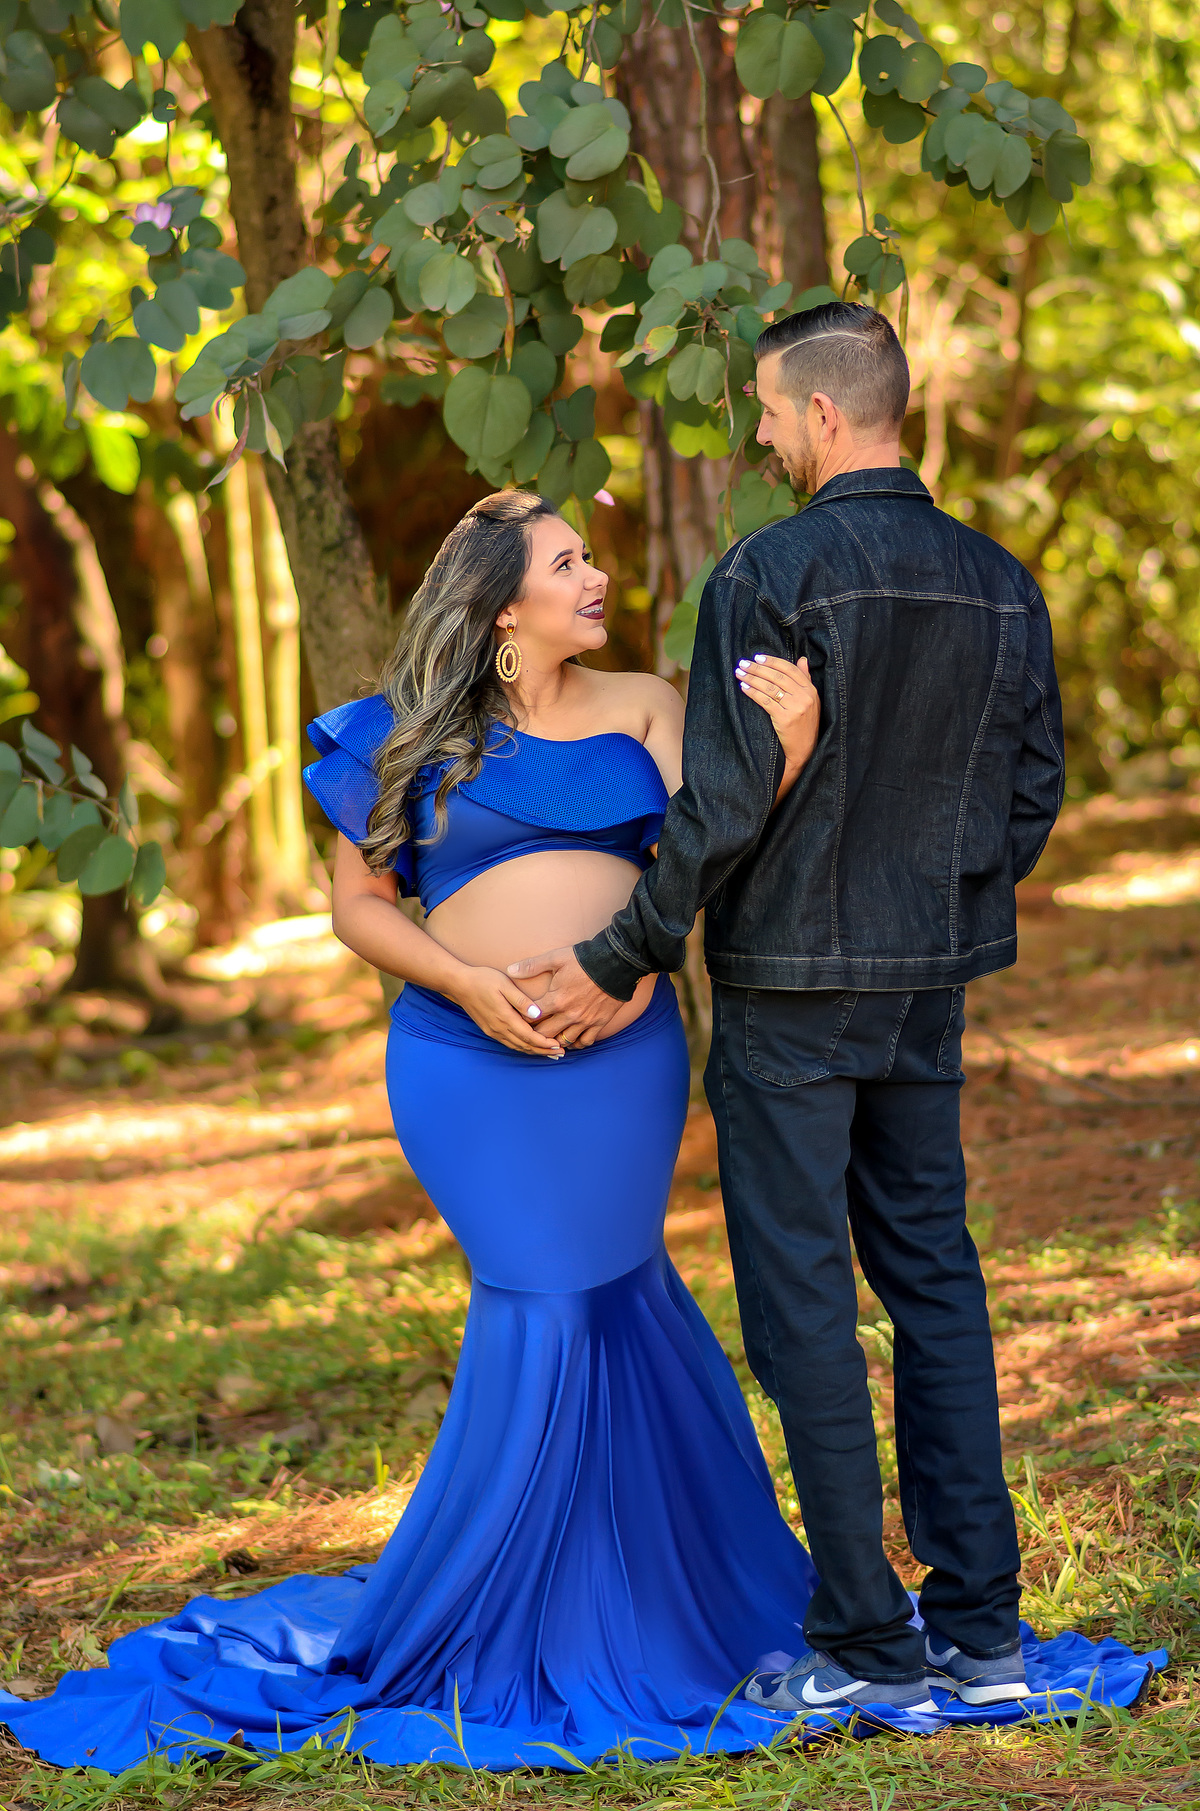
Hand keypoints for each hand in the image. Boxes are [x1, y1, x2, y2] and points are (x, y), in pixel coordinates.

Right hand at [447, 964, 564, 1056]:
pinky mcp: (489, 1030)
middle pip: (525, 1046)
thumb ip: (521, 1001)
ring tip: (548, 1053)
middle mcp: (498, 1028)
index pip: (529, 1037)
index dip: (544, 1043)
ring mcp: (493, 1031)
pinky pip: (509, 1043)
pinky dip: (522, 1048)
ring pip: (517, 1047)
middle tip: (560, 1054)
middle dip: (543, 1051)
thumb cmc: (483, 980)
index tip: (558, 1045)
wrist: (459, 983)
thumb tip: (538, 1015)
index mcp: (505, 1018)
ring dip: (533, 1051)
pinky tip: (529, 1047)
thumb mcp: (504, 985)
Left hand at [505, 948, 623, 1048]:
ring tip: (550, 1037)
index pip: (532, 1018)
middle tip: (532, 1031)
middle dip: (536, 1034)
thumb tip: (510, 970)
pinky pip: (586, 1041)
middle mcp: (569, 1014)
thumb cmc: (584, 959)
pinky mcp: (599, 1022)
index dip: (524, 1019)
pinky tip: (572, 1040)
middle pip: (546, 1034)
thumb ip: (531, 966)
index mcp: (556, 999)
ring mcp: (585, 1020)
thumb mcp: (555, 958)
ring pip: (565, 1041)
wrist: (616, 963)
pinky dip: (577, 1043)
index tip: (521, 1017)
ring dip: (556, 1040)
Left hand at [736, 653, 819, 791]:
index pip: (790, 669)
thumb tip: (801, 659)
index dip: (772, 662)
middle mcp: (805, 696)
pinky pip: (765, 701)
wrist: (805, 751)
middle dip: (757, 668)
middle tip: (743, 663)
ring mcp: (796, 707)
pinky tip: (743, 688)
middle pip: (777, 676)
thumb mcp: (811, 701)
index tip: (757, 657)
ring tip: (739, 673)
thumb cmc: (805, 725)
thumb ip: (805, 679)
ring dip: (752, 678)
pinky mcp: (785, 718)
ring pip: (770, 687)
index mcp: (811, 690)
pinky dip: (753, 693)